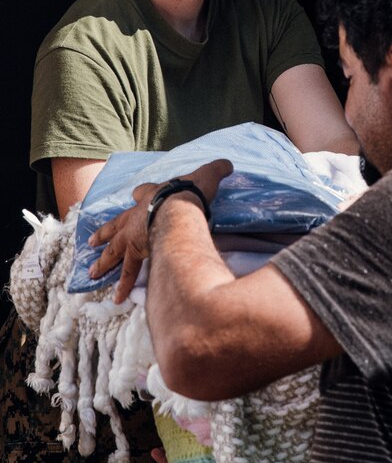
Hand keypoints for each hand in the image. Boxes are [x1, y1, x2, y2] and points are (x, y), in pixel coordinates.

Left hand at [88, 158, 232, 302]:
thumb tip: (228, 163)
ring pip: (114, 250)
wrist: (178, 207)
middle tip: (91, 242)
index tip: (136, 195)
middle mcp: (136, 215)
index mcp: (151, 194)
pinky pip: (128, 272)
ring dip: (104, 262)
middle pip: (116, 225)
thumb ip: (215, 170)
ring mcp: (133, 235)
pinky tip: (116, 299)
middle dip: (104, 233)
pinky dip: (122, 285)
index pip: (142, 192)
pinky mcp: (136, 253)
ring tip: (93, 273)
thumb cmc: (189, 192)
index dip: (140, 194)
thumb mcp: (205, 175)